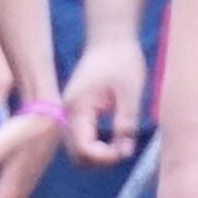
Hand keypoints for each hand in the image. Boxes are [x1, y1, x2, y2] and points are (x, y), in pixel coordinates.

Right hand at [61, 35, 146, 164]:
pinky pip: (82, 138)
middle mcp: (67, 113)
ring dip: (99, 154)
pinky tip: (115, 136)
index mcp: (77, 108)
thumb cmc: (121, 61)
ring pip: (78, 149)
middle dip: (100, 159)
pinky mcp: (77, 111)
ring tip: (122, 142)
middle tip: (124, 148)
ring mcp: (70, 113)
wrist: (111, 38)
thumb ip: (125, 123)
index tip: (125, 149)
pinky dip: (97, 144)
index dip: (105, 157)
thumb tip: (125, 152)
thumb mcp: (130, 93)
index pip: (83, 149)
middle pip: (76, 155)